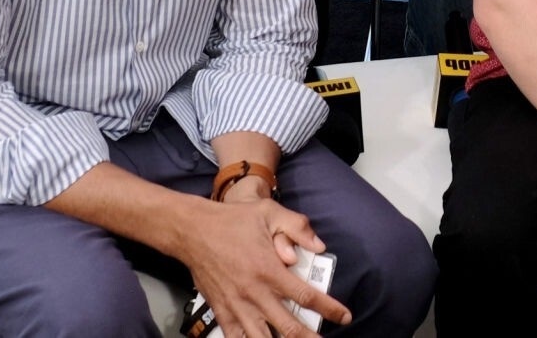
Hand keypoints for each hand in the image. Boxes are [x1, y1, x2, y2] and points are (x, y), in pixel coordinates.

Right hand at [179, 198, 348, 337]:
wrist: (192, 231)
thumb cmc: (231, 221)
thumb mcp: (269, 212)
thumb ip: (297, 226)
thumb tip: (319, 244)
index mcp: (269, 270)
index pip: (306, 296)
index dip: (329, 309)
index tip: (344, 317)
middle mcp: (254, 293)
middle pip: (288, 327)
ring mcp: (237, 306)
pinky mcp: (221, 311)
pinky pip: (237, 337)